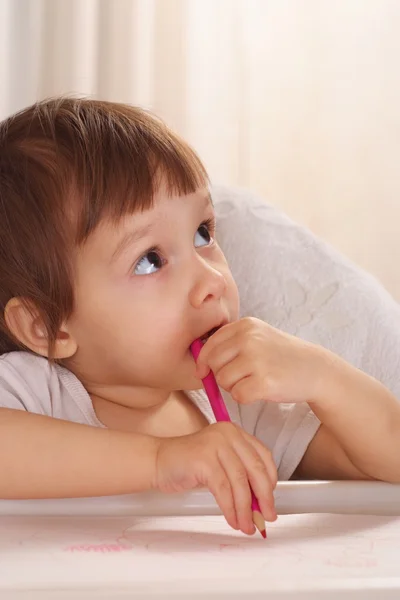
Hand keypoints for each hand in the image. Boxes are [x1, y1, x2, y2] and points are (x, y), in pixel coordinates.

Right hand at [153, 422, 276, 534]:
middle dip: (264, 498)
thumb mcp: (221, 464)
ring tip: (246, 525)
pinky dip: (230, 508)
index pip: (263, 456)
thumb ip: (240, 477)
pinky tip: (232, 519)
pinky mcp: (204, 460)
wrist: (158, 461)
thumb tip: (262, 505)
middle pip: (255, 469)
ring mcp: (215, 445)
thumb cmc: (189, 464)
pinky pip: (223, 489)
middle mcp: (227, 434)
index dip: (270, 480)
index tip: (271, 500)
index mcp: (235, 432)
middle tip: (266, 517)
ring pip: (240, 482)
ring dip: (245, 509)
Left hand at [196, 317, 328, 404]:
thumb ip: (230, 344)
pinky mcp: (264, 381)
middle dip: (220, 375)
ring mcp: (256, 359)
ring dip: (234, 387)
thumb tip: (199, 363)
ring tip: (253, 381)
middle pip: (213, 363)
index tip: (204, 371)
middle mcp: (249, 338)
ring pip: (223, 381)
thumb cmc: (281, 356)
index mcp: (245, 325)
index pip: (210, 344)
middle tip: (239, 377)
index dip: (203, 361)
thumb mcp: (258, 337)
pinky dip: (245, 397)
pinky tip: (260, 390)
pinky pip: (237, 395)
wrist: (315, 369)